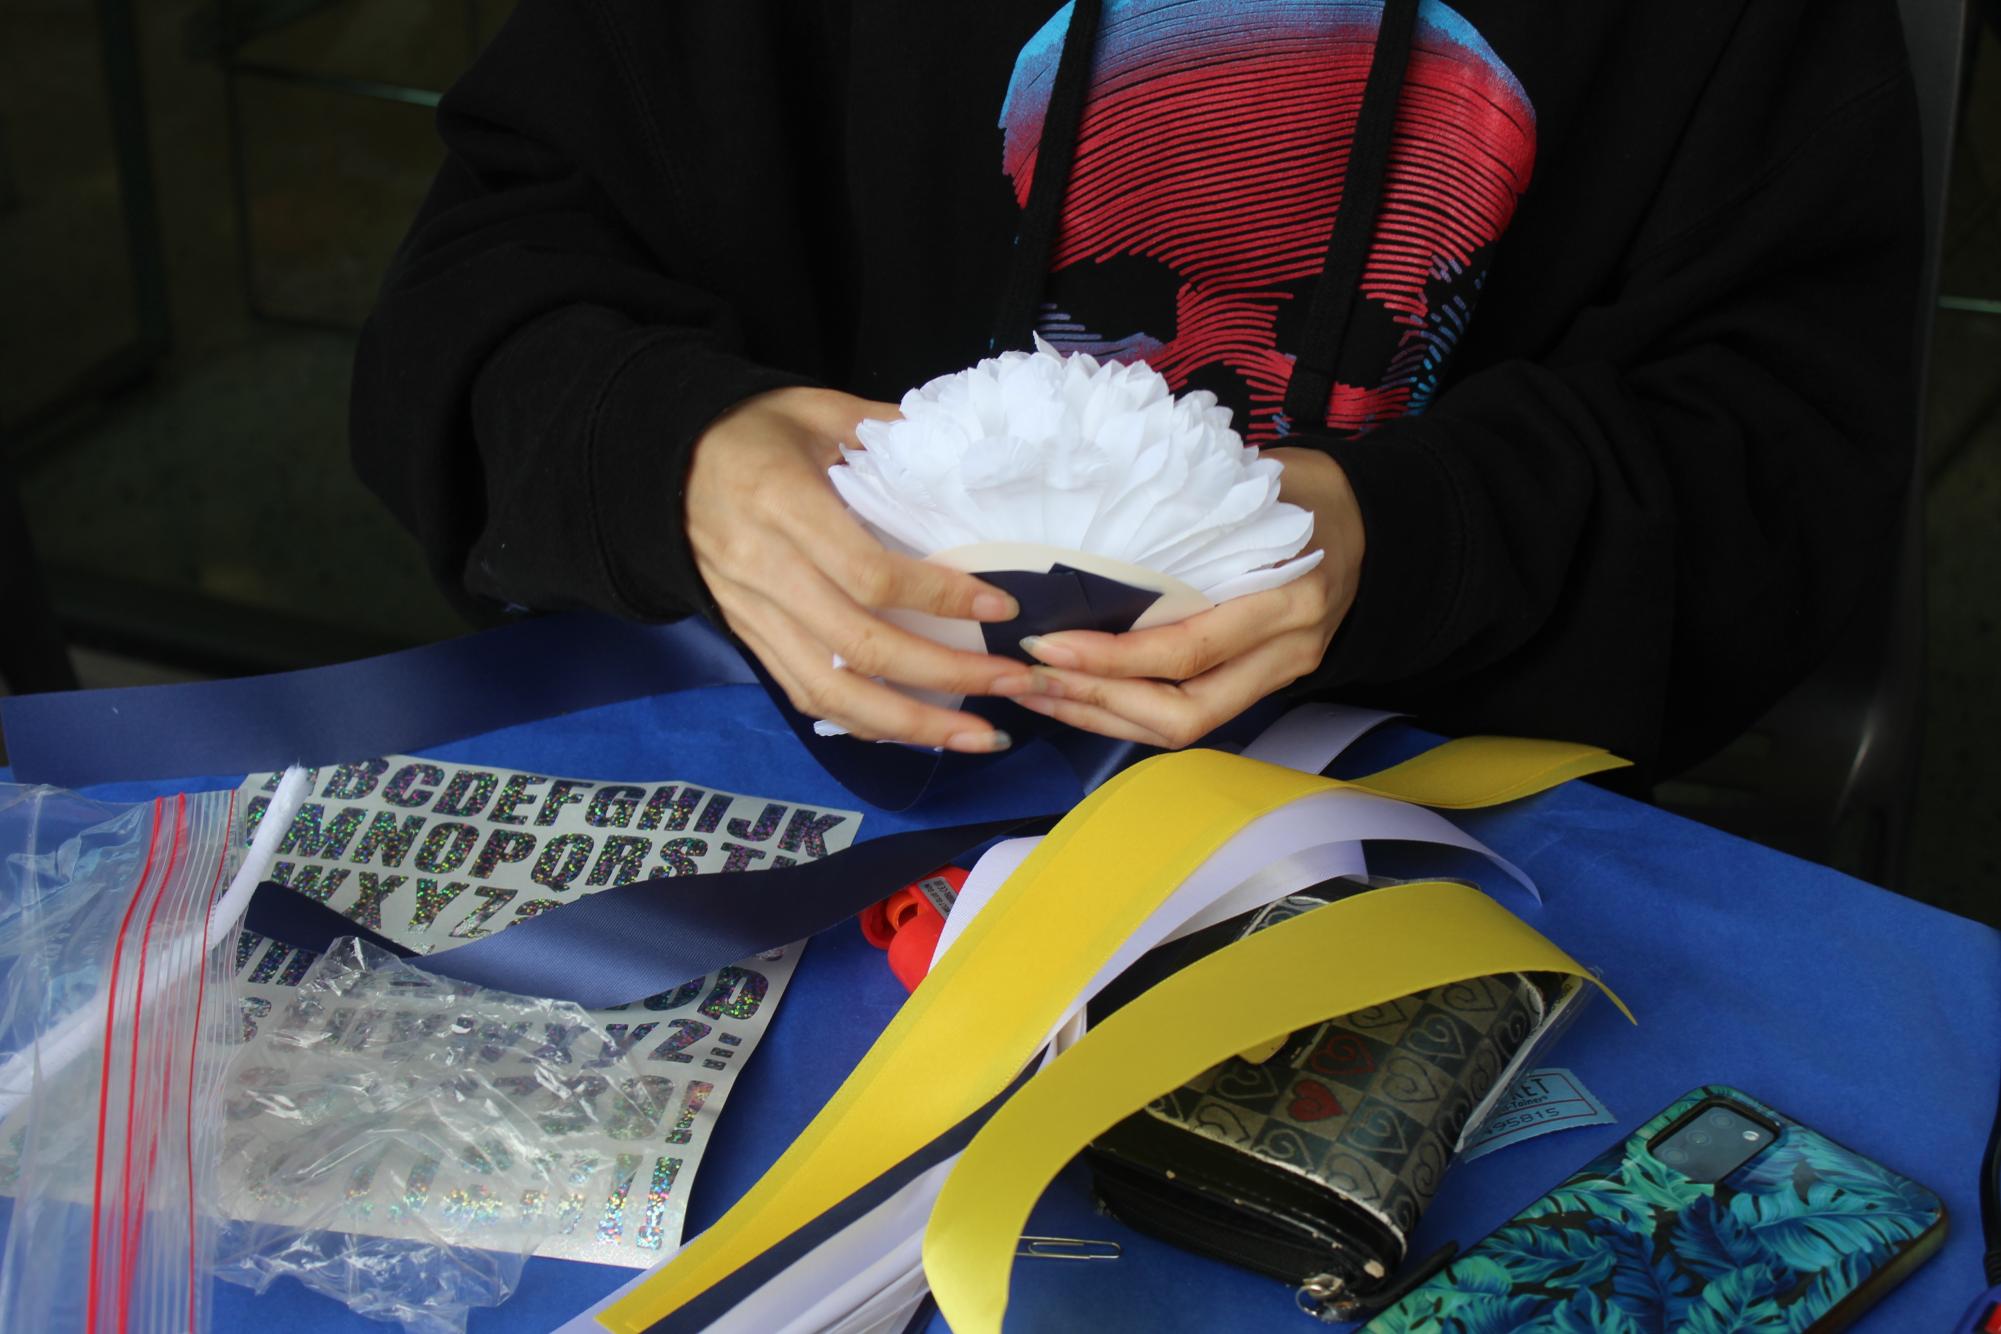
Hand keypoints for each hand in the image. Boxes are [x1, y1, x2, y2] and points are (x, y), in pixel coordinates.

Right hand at [685, 386, 1031, 752]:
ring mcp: (752, 614)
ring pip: (833, 691)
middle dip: (946, 675)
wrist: (660, 463)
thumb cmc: (748, 429)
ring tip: (979, 736)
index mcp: (782, 504)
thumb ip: (889, 431)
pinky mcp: (748, 638)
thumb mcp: (816, 409)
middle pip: (861, 646)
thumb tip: (967, 453)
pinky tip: (917, 731)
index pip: (869, 574)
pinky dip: (865, 722)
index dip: (939, 599)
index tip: (1001, 608)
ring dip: (912, 723)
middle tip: (1013, 684)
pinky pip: (806, 694)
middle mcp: (764, 570)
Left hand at [1010, 446, 1364, 748]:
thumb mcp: (1261, 485)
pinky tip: (1075, 694)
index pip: (1188, 650)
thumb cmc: (1308, 494)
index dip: (1114, 658)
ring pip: (1181, 727)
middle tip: (1030, 677)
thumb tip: (1093, 520)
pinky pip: (1188, 714)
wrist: (1377, 526)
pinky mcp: (1260, 685)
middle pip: (1183, 712)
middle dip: (1098, 702)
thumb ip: (1192, 512)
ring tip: (1035, 692)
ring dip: (1101, 716)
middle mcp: (1285, 650)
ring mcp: (1276, 676)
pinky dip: (1125, 712)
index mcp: (1284, 597)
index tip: (1048, 645)